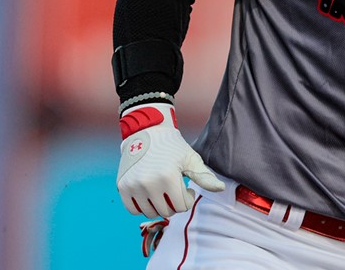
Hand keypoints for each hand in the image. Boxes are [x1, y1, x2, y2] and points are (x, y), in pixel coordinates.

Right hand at [116, 102, 224, 217]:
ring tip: (163, 191)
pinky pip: (132, 209)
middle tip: (175, 190)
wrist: (146, 131)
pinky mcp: (122, 186)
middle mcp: (148, 182)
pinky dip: (142, 206)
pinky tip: (149, 194)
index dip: (187, 198)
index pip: (181, 206)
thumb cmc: (173, 146)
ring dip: (158, 206)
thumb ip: (204, 177)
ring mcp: (133, 185)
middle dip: (174, 204)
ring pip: (149, 212)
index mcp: (168, 176)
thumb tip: (221, 188)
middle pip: (166, 211)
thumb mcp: (190, 158)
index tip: (187, 188)